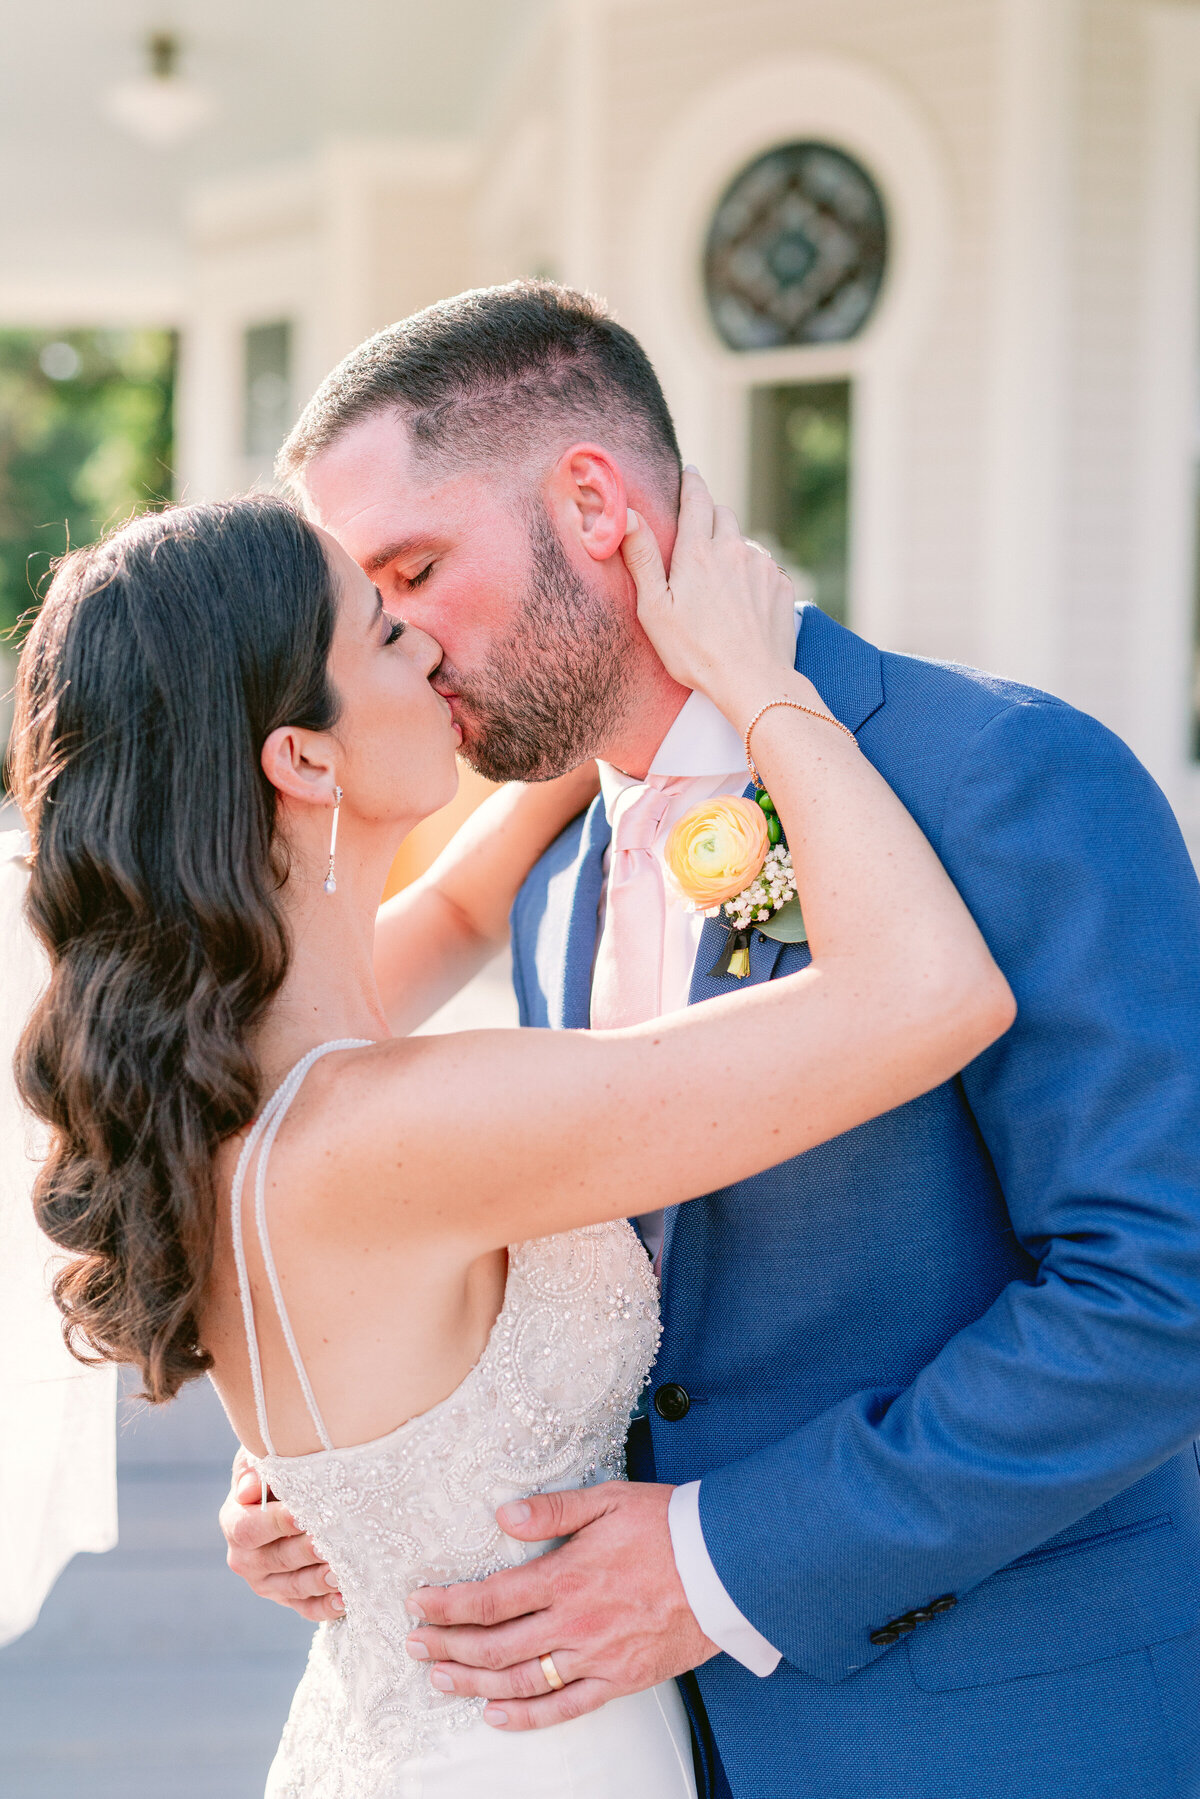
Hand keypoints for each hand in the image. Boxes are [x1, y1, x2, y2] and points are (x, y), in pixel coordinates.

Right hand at [219, 1447, 343, 1623]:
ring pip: (294, 1587)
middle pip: (275, 1559)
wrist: (291, 1493)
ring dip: (319, 1581)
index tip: (303, 1514)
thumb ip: (253, 1468)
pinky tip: (347, 1598)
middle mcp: (246, 1558)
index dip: (276, 1523)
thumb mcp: (262, 1459)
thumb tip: (249, 1489)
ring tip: (343, 1571)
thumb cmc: (279, 1468)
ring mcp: (268, 1583)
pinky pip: (307, 1609)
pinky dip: (327, 1606)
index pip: (249, 1528)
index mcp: (235, 1522)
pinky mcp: (290, 1599)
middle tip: (331, 1543)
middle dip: (306, 1552)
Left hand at [404, 1481, 716, 1730]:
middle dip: (447, 1646)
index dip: (447, 1605)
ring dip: (474, 1683)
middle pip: (495, 1645)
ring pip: (522, 1681)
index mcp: (567, 1575)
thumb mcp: (607, 1500)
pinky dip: (527, 1717)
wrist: (726, 1565)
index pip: (491, 1598)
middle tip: (414, 1645)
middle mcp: (575, 1622)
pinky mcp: (620, 1679)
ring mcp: (597, 1656)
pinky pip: (566, 1708)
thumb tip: (503, 1515)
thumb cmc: (667, 1525)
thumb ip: (552, 1509)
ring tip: (440, 1679)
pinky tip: (496, 1714)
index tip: (417, 1604)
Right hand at [623, 467, 796, 721]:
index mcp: (698, 552)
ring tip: (719, 584)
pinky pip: (764, 566)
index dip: (691, 482)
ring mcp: (762, 566)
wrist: (753, 680)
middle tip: (696, 539)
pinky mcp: (782, 584)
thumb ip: (642, 557)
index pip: (696, 498)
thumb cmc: (696, 652)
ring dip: (731, 550)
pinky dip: (751, 573)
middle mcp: (734, 549)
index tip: (690, 472)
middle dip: (709, 517)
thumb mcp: (655, 608)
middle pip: (722, 514)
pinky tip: (742, 602)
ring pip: (744, 542)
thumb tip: (626, 514)